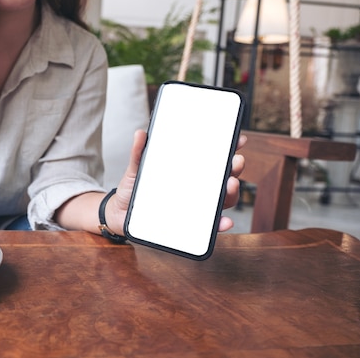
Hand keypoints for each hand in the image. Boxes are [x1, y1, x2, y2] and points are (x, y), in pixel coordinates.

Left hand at [105, 130, 246, 234]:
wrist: (121, 215)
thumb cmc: (133, 190)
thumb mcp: (136, 169)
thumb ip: (139, 153)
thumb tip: (141, 132)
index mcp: (187, 171)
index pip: (212, 158)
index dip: (228, 148)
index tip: (238, 138)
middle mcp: (195, 188)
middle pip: (222, 177)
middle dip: (234, 168)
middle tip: (236, 161)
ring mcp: (194, 206)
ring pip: (221, 200)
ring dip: (231, 193)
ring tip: (230, 184)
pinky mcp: (190, 225)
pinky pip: (209, 226)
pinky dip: (220, 224)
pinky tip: (224, 221)